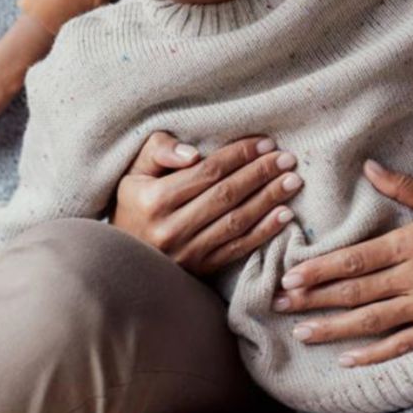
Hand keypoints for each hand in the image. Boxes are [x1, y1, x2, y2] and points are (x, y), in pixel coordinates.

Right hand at [112, 131, 303, 275]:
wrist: (121, 256)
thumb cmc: (131, 203)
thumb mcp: (134, 171)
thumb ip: (159, 151)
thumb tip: (193, 153)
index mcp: (154, 199)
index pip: (208, 172)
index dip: (239, 155)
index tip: (265, 143)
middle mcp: (171, 228)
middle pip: (226, 195)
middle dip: (261, 174)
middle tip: (287, 159)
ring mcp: (187, 252)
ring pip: (236, 221)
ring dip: (269, 200)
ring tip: (292, 182)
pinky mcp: (200, 269)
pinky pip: (238, 248)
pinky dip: (264, 231)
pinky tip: (284, 215)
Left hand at [273, 160, 412, 366]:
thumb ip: (404, 187)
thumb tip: (368, 166)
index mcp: (412, 244)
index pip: (355, 259)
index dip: (320, 269)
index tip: (291, 275)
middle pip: (355, 292)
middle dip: (315, 298)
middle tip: (281, 303)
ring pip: (372, 321)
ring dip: (334, 328)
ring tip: (303, 332)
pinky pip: (402, 344)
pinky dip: (375, 355)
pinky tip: (349, 360)